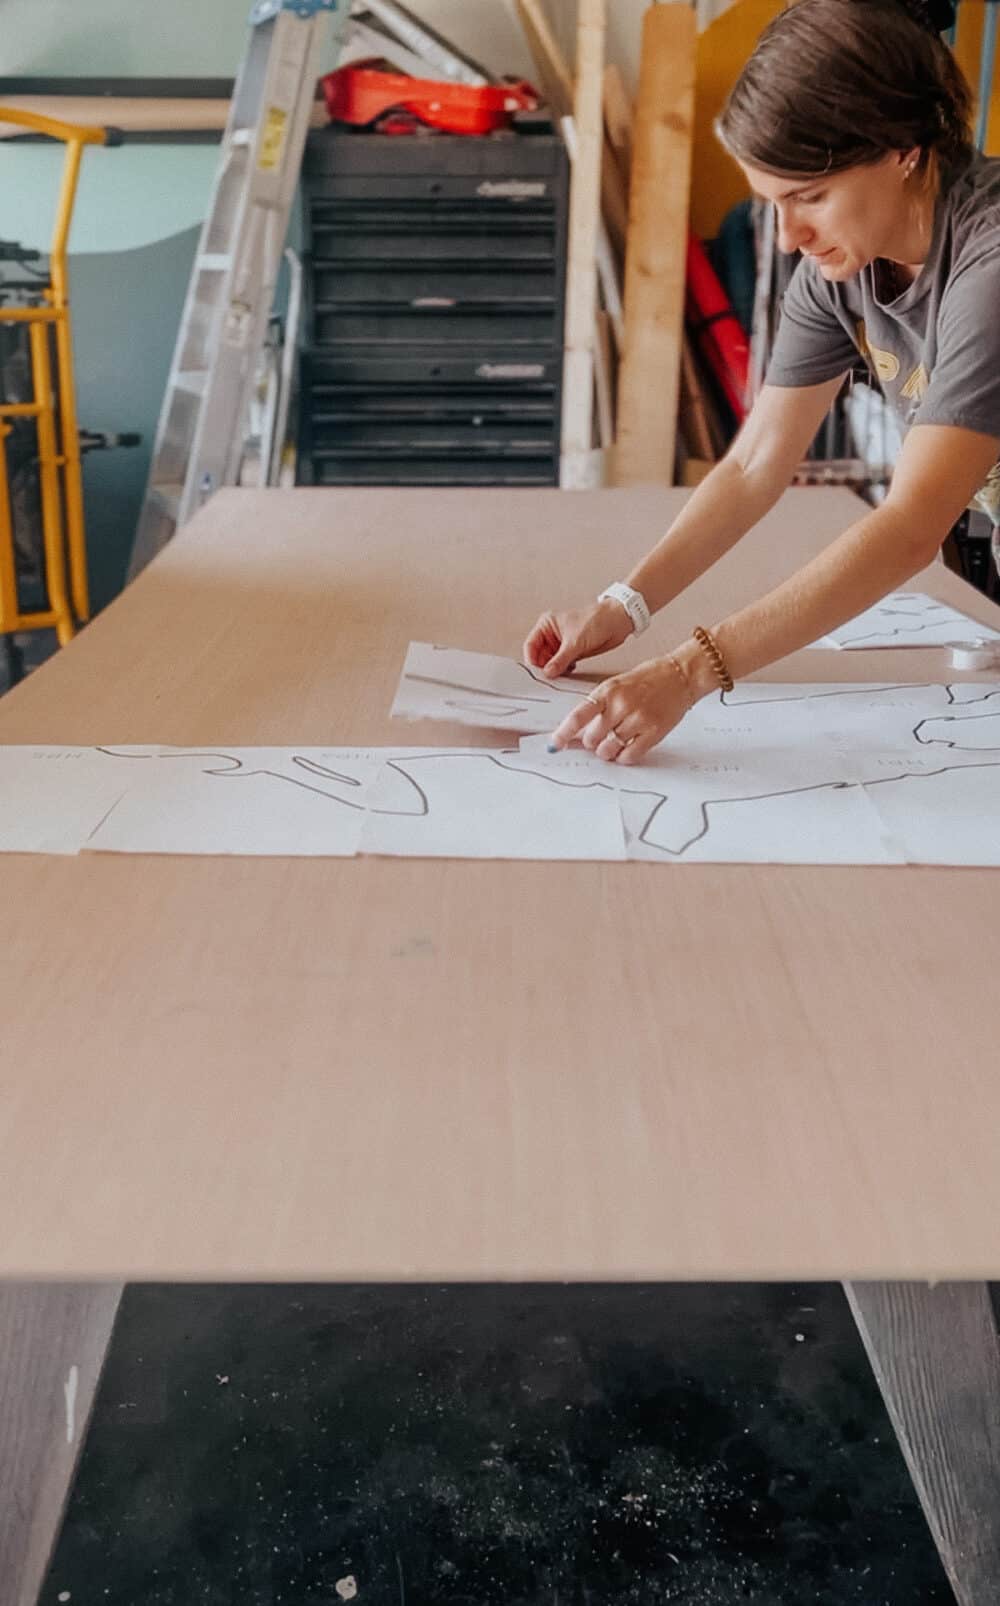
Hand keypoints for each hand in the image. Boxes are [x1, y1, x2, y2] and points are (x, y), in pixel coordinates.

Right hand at [523, 598, 633, 678]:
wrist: (617, 621)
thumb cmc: (596, 620)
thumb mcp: (574, 642)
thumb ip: (560, 660)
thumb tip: (548, 672)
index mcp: (546, 625)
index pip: (531, 645)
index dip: (532, 660)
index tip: (537, 673)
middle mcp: (552, 635)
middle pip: (539, 656)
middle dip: (544, 667)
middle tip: (548, 678)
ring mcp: (562, 644)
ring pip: (551, 662)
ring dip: (554, 670)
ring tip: (559, 676)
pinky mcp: (572, 652)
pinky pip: (562, 665)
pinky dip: (564, 671)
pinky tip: (568, 672)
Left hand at [548, 655, 693, 764]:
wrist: (680, 675)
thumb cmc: (648, 679)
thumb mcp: (616, 685)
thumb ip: (599, 707)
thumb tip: (578, 733)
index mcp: (608, 691)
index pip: (579, 716)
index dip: (563, 733)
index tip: (554, 745)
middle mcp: (621, 705)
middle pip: (592, 738)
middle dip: (591, 742)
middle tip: (598, 738)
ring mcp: (638, 719)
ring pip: (608, 749)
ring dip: (606, 752)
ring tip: (612, 744)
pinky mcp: (654, 732)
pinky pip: (629, 756)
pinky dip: (623, 758)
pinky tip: (626, 749)